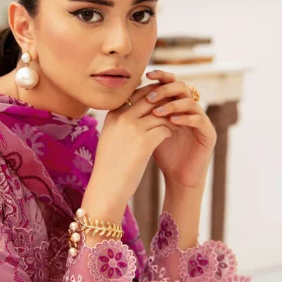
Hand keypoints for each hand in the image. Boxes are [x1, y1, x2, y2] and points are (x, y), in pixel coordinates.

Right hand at [83, 82, 174, 223]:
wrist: (106, 187)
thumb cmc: (110, 164)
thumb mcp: (111, 137)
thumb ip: (121, 121)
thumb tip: (136, 111)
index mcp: (113, 114)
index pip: (136, 94)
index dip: (152, 95)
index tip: (161, 101)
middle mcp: (122, 117)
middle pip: (150, 99)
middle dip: (164, 102)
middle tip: (174, 108)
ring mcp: (132, 128)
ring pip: (160, 113)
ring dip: (170, 117)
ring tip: (176, 122)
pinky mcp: (144, 142)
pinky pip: (165, 128)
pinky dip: (170, 131)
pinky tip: (171, 136)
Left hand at [144, 69, 216, 188]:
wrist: (177, 177)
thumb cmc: (161, 153)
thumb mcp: (149, 129)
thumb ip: (142, 113)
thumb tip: (122, 97)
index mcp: (177, 104)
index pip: (170, 83)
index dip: (160, 77)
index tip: (145, 76)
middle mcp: (191, 108)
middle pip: (182, 87)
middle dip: (165, 89)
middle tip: (150, 97)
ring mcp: (201, 119)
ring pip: (190, 101)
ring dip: (172, 104)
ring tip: (157, 112)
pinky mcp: (209, 132)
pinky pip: (200, 119)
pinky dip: (185, 118)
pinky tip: (172, 121)